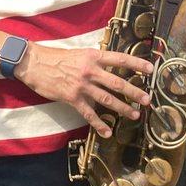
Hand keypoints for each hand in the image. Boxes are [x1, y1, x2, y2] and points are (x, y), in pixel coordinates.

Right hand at [15, 43, 153, 136]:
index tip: (151, 69)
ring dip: (123, 108)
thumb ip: (94, 60)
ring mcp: (82, 86)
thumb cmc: (56, 57)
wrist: (34, 64)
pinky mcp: (72, 98)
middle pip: (118, 83)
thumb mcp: (79, 53)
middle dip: (135, 92)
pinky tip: (107, 132)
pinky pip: (89, 114)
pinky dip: (99, 124)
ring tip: (135, 115)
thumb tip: (109, 65)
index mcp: (93, 56)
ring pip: (107, 99)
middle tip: (147, 99)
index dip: (137, 64)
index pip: (120, 59)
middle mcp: (91, 71)